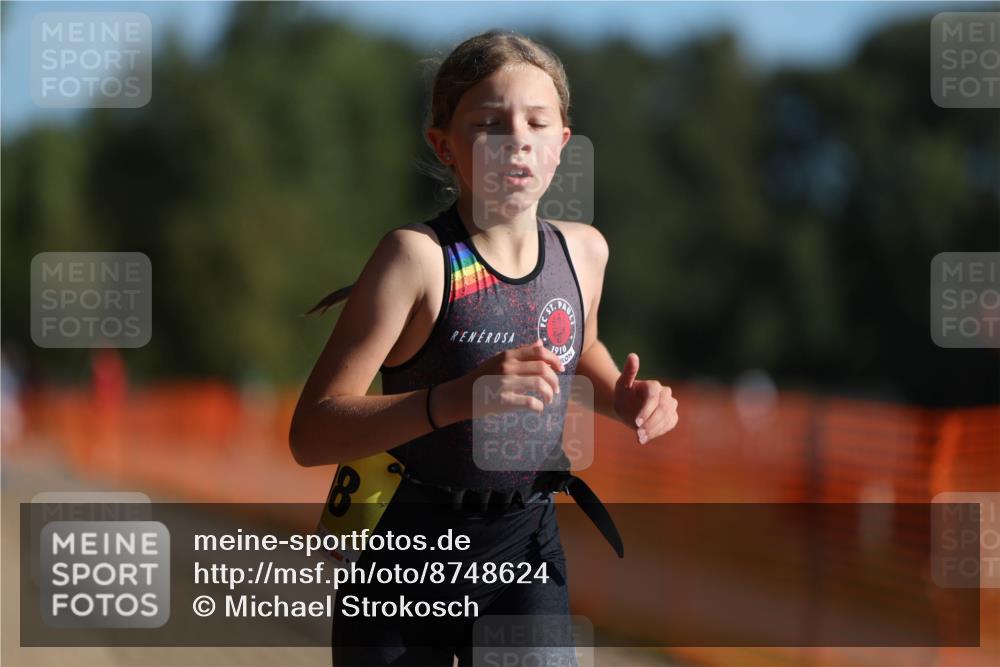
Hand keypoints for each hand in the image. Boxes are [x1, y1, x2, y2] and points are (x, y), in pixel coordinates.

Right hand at [439, 338, 564, 423]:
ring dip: (549, 393)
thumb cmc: (481, 378)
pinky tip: (538, 408)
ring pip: (539, 384)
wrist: (459, 396)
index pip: (539, 351)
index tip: (561, 369)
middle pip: (543, 369)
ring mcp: (505, 383)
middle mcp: (507, 367)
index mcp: (507, 355)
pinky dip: (539, 406)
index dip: (555, 359)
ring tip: (549, 399)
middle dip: (555, 380)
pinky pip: (530, 402)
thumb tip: (540, 342)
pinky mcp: (503, 400)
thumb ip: (520, 353)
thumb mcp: (498, 360)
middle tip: (556, 389)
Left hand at [613, 353, 678, 444]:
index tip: (636, 423)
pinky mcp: (672, 415)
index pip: (653, 396)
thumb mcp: (621, 385)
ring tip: (640, 437)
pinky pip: (669, 424)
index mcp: (653, 385)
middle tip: (638, 433)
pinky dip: (658, 431)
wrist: (628, 406)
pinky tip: (646, 437)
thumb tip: (632, 355)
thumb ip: (629, 372)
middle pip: (663, 408)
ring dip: (654, 429)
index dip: (646, 410)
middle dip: (651, 422)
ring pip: (668, 417)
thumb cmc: (624, 395)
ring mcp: (670, 404)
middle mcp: (665, 393)